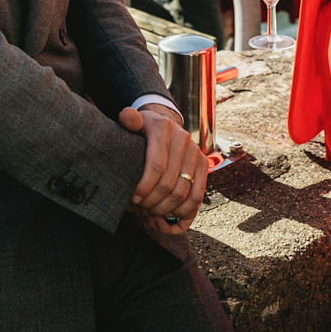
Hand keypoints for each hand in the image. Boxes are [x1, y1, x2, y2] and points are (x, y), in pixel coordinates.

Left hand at [119, 103, 205, 229]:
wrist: (165, 126)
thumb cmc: (143, 130)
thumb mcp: (133, 123)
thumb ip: (128, 120)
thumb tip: (126, 116)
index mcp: (163, 128)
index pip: (157, 165)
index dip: (144, 187)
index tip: (133, 198)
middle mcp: (183, 139)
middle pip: (169, 183)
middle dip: (152, 202)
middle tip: (139, 209)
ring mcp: (196, 153)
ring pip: (183, 193)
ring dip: (165, 208)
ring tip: (150, 213)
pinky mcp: (203, 165)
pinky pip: (197, 196)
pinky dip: (183, 211)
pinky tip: (168, 215)